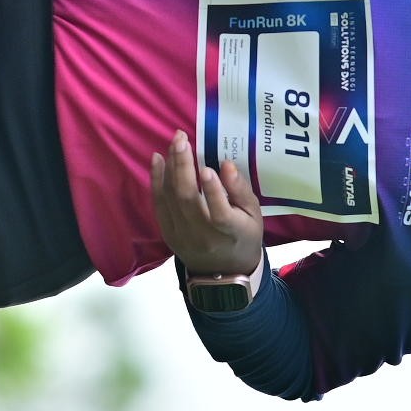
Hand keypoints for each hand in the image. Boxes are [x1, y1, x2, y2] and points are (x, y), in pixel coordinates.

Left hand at [149, 132, 264, 279]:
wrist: (223, 272)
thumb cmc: (243, 235)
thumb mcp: (253, 215)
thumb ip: (241, 190)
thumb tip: (226, 165)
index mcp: (230, 233)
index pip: (220, 215)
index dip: (213, 193)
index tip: (207, 169)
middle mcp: (203, 237)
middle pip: (188, 201)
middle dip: (182, 166)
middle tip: (182, 139)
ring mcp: (182, 236)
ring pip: (171, 200)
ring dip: (169, 168)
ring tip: (174, 143)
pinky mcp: (168, 233)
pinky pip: (159, 204)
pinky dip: (156, 180)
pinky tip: (158, 160)